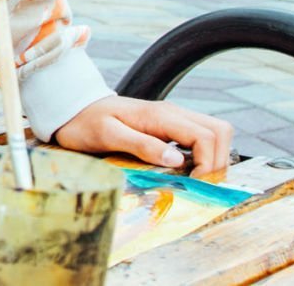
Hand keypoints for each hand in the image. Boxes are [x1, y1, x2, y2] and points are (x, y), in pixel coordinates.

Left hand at [50, 95, 233, 177]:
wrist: (73, 109)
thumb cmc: (87, 123)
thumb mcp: (108, 135)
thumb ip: (141, 145)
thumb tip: (177, 159)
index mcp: (161, 115)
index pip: (206, 135)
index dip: (210, 163)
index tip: (194, 184)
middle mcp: (172, 114)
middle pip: (220, 130)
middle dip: (219, 160)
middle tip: (200, 184)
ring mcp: (172, 119)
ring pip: (214, 132)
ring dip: (214, 158)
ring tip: (196, 179)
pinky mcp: (169, 127)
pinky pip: (199, 137)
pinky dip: (204, 155)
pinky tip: (187, 170)